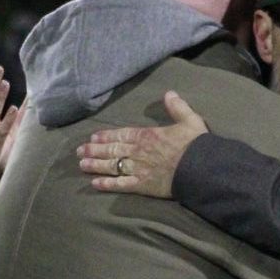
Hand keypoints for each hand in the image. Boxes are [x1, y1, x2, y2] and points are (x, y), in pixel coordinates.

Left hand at [76, 91, 208, 197]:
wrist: (200, 169)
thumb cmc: (195, 145)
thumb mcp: (190, 120)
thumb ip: (178, 107)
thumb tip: (170, 93)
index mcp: (147, 135)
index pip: (121, 134)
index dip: (106, 135)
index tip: (93, 136)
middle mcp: (137, 151)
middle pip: (111, 149)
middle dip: (94, 150)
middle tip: (80, 151)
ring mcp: (138, 169)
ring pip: (111, 165)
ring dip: (95, 165)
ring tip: (82, 165)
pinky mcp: (142, 185)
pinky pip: (120, 184)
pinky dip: (107, 184)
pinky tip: (95, 184)